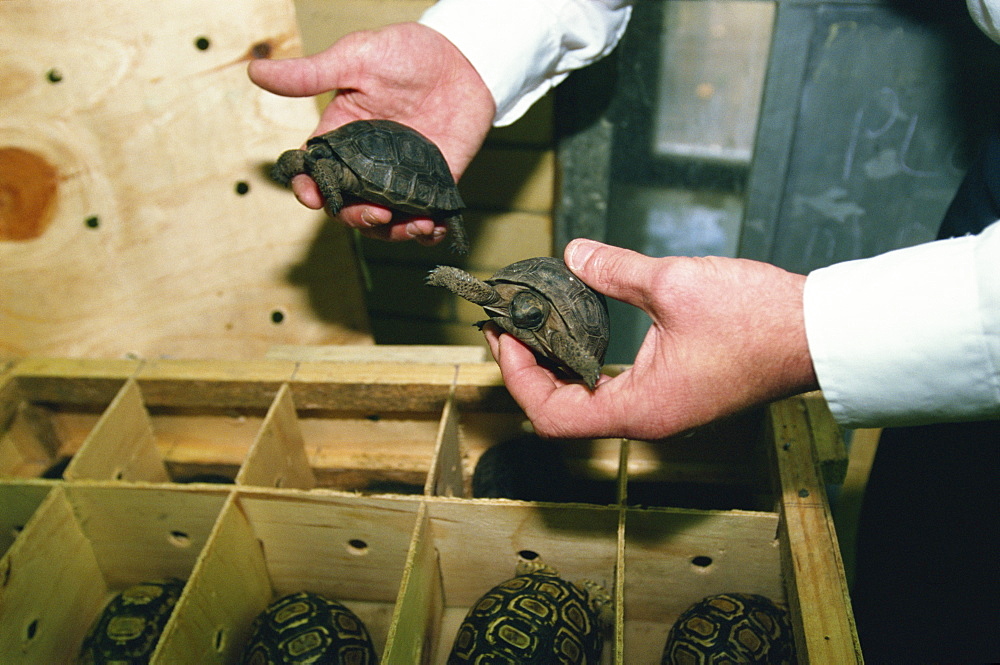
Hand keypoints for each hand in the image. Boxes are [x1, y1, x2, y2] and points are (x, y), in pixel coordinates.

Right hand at [248, 22, 494, 244]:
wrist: (464, 57)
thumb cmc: (407, 52)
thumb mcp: (355, 58)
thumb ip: (310, 74)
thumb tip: (255, 71)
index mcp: (341, 139)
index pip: (315, 175)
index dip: (309, 191)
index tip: (313, 197)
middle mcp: (368, 165)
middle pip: (348, 207)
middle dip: (355, 218)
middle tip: (374, 212)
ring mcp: (401, 178)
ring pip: (386, 221)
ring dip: (394, 233)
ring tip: (412, 226)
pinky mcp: (434, 184)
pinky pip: (427, 219)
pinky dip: (429, 232)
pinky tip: (434, 228)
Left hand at [484, 239, 818, 439]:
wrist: (817, 333)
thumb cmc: (755, 317)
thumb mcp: (674, 283)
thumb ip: (615, 271)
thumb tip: (573, 255)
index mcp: (640, 408)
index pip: (552, 414)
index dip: (518, 377)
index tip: (503, 335)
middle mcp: (647, 420)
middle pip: (562, 415)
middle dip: (529, 373)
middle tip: (509, 329)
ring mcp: (663, 410)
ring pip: (587, 405)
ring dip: (556, 370)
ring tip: (535, 327)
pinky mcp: (677, 395)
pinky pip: (614, 393)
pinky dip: (586, 367)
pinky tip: (579, 332)